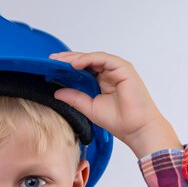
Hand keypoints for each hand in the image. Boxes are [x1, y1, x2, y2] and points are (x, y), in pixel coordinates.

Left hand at [49, 51, 181, 157]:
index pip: (83, 69)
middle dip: (68, 59)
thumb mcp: (89, 108)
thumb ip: (74, 98)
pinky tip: (75, 64)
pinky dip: (89, 59)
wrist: (136, 129)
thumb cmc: (120, 121)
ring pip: (94, 58)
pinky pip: (104, 59)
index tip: (51, 67)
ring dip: (76, 58)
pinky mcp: (124, 68)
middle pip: (87, 61)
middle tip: (52, 59)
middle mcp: (110, 73)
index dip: (67, 67)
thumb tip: (57, 92)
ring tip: (60, 61)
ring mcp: (117, 69)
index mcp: (103, 81)